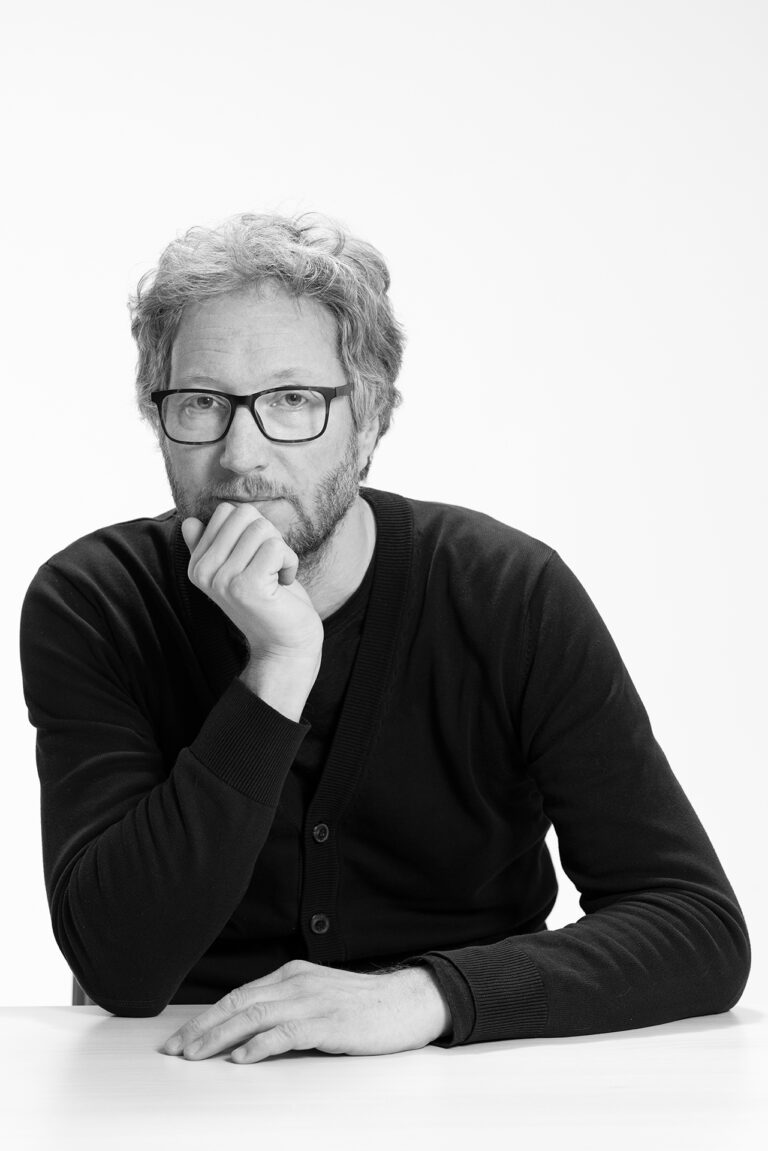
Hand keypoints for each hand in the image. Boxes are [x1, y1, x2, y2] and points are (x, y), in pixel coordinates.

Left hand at [161, 959, 451, 1063]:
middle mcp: (297, 982)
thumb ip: (286, 1006)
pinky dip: (260, 1045)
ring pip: (255, 1016)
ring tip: (197, 1055)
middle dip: (202, 1028)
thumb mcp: (318, 996)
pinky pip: (286, 1032)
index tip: (180, 1039)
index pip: (238, 995)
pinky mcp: (329, 1022)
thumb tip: (246, 1030)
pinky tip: (243, 1057)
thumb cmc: (363, 1005)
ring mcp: (313, 1000)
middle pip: (239, 1004)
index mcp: (292, 974)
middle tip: (175, 1050)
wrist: (408, 1001)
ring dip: (220, 1037)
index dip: (206, 1018)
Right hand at [181, 502, 323, 660]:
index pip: (226, 512)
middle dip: (268, 535)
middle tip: (270, 567)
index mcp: (197, 565)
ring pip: (262, 528)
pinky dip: (290, 562)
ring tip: (276, 578)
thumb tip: (190, 521)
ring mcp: (223, 580)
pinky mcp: (247, 586)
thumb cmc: (268, 602)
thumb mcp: (237, 568)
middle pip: (243, 514)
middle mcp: (203, 572)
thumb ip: (214, 545)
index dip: (252, 530)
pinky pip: (275, 546)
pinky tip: (283, 583)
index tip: (256, 560)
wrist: (285, 645)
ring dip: (282, 551)